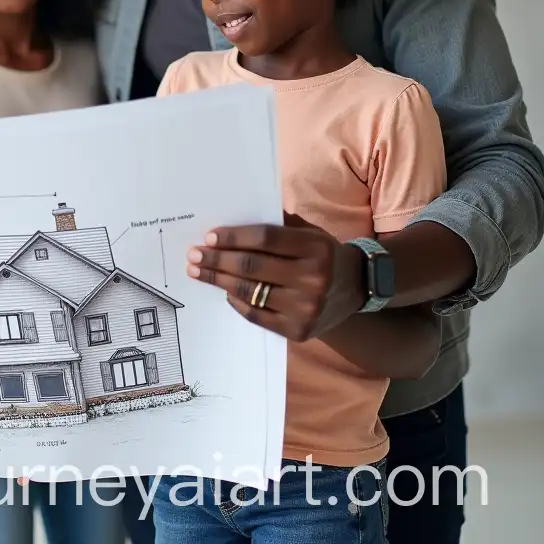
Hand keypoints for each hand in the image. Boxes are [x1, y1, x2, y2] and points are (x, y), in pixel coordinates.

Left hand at [186, 213, 363, 341]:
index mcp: (315, 247)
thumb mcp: (308, 232)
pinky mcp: (299, 331)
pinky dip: (236, 302)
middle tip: (193, 254)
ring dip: (218, 280)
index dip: (234, 237)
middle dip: (216, 259)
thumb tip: (231, 218)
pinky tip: (223, 292)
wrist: (356, 287)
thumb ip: (276, 224)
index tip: (209, 237)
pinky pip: (257, 316)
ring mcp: (307, 308)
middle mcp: (313, 278)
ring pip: (250, 292)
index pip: (265, 238)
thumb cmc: (322, 252)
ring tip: (197, 271)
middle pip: (252, 266)